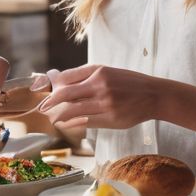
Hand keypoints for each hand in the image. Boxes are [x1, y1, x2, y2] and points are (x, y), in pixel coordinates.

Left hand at [36, 64, 160, 130]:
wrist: (154, 96)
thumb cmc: (129, 82)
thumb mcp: (108, 71)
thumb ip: (85, 75)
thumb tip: (60, 81)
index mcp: (99, 71)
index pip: (67, 77)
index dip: (52, 84)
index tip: (43, 89)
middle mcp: (100, 86)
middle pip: (66, 94)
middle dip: (50, 101)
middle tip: (41, 106)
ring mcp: (105, 104)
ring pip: (73, 110)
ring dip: (59, 115)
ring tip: (52, 117)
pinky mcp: (110, 119)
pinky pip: (85, 122)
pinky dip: (73, 123)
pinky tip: (66, 124)